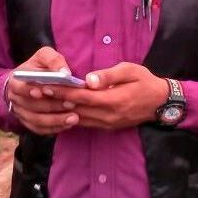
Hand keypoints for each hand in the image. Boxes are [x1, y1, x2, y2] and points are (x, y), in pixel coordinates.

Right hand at [6, 46, 79, 134]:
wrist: (27, 81)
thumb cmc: (38, 67)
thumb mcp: (43, 56)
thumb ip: (53, 60)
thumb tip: (65, 72)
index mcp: (16, 80)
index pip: (19, 87)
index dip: (30, 90)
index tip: (46, 91)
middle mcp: (15, 98)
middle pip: (31, 106)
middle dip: (52, 105)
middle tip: (71, 104)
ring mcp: (21, 112)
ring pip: (36, 120)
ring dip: (56, 120)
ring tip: (74, 118)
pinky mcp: (28, 123)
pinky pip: (39, 129)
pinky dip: (54, 128)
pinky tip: (68, 124)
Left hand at [41, 63, 169, 129]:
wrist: (161, 103)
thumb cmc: (146, 81)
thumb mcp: (131, 71)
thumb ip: (109, 75)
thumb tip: (89, 80)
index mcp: (112, 100)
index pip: (81, 97)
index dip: (62, 92)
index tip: (46, 85)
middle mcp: (107, 115)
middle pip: (76, 109)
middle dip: (55, 101)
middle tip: (36, 92)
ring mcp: (107, 123)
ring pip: (78, 118)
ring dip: (60, 110)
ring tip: (43, 100)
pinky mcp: (108, 126)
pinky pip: (85, 123)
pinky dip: (71, 116)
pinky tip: (60, 110)